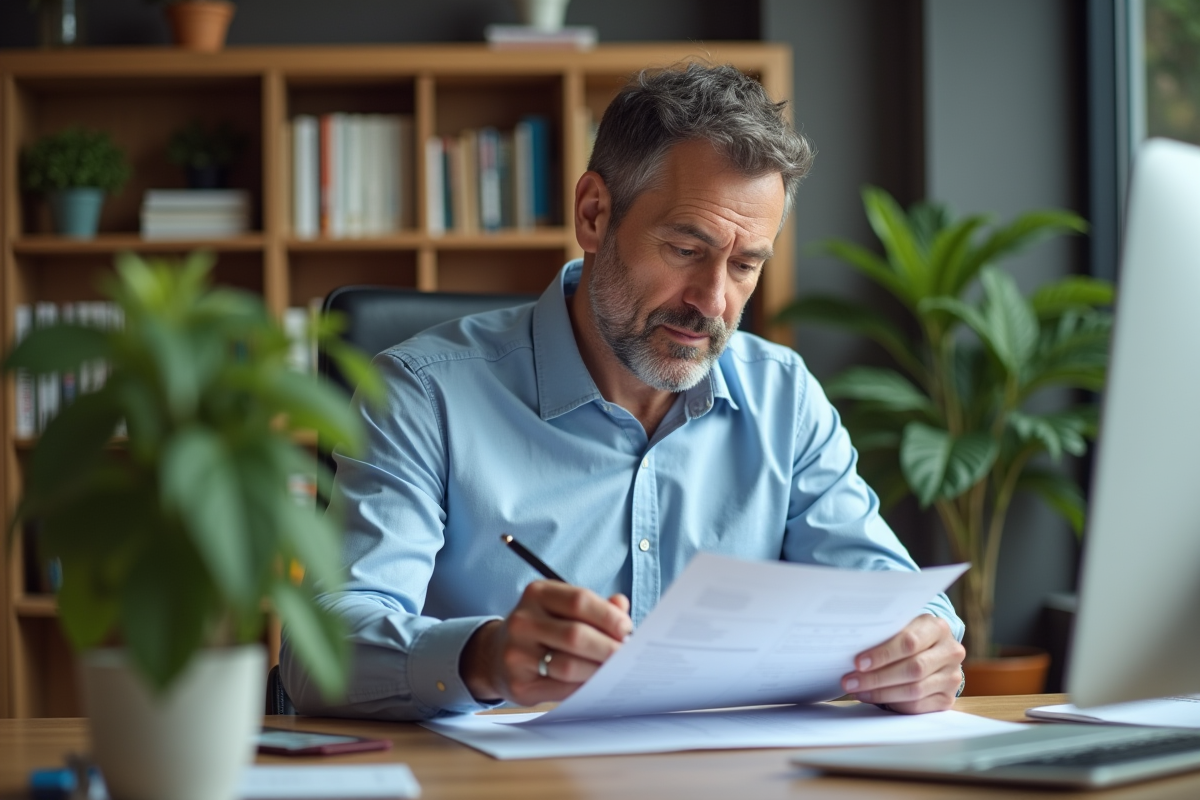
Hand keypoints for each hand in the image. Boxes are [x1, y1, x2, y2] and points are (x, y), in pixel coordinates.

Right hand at [460, 581, 631, 705]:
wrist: (496, 656)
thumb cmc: (542, 628)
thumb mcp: (562, 608)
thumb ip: (594, 607)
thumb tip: (622, 607)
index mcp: (537, 594)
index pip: (579, 600)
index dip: (609, 616)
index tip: (627, 629)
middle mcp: (522, 621)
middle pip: (576, 635)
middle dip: (609, 648)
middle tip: (627, 655)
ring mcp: (516, 654)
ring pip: (568, 666)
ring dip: (598, 671)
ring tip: (614, 671)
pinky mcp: (518, 684)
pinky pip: (560, 690)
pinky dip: (584, 688)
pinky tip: (595, 683)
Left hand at [841, 614, 965, 713]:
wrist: (933, 649)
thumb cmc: (909, 636)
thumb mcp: (901, 626)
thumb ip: (885, 635)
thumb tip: (852, 651)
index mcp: (937, 628)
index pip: (909, 642)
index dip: (883, 654)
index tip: (858, 662)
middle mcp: (951, 652)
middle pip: (913, 669)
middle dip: (877, 677)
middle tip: (851, 681)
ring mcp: (952, 677)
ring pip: (914, 690)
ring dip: (881, 693)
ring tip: (858, 691)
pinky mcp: (947, 698)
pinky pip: (918, 706)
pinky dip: (893, 704)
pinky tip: (874, 699)